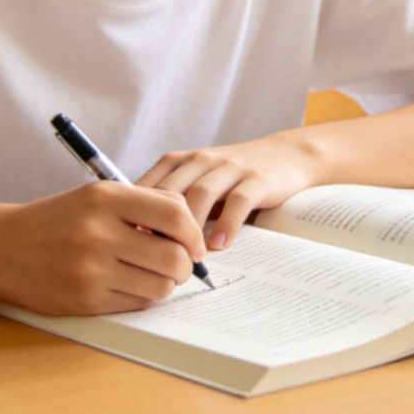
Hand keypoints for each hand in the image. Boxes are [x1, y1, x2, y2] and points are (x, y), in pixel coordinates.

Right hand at [0, 181, 206, 315]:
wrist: (3, 247)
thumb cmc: (59, 220)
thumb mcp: (97, 196)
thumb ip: (144, 204)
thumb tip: (192, 227)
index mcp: (106, 198)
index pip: (175, 215)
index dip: (194, 232)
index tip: (194, 242)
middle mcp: (98, 232)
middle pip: (174, 257)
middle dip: (186, 265)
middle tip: (180, 264)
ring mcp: (91, 269)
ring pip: (160, 286)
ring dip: (166, 284)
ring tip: (153, 274)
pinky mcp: (85, 300)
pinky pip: (137, 303)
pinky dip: (143, 296)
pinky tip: (130, 284)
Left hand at [135, 131, 316, 249]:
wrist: (284, 155)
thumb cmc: (231, 177)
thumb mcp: (197, 182)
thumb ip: (171, 203)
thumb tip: (136, 239)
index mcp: (180, 161)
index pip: (148, 186)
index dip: (136, 216)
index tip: (129, 245)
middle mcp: (201, 160)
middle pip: (171, 191)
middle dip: (160, 225)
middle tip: (154, 258)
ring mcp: (229, 167)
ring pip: (201, 194)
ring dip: (192, 229)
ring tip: (189, 258)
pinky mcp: (257, 179)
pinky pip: (238, 201)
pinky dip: (227, 225)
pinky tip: (219, 246)